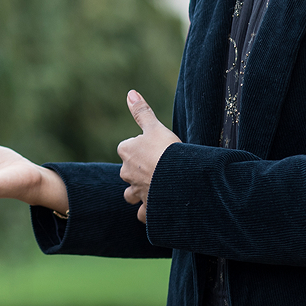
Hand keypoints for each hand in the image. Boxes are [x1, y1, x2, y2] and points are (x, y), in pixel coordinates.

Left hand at [117, 90, 179, 222]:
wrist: (179, 180)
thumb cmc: (167, 151)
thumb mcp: (155, 127)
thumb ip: (142, 111)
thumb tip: (130, 93)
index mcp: (126, 151)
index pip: (127, 147)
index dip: (140, 148)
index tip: (154, 149)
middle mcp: (126, 173)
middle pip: (127, 171)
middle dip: (138, 171)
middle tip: (158, 168)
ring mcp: (136, 192)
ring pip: (131, 194)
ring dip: (139, 192)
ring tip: (154, 188)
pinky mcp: (147, 208)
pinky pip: (142, 213)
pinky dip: (147, 212)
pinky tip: (157, 208)